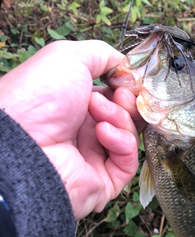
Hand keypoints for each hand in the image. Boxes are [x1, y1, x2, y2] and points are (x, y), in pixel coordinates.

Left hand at [0, 40, 144, 219]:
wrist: (22, 142)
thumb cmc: (38, 96)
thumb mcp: (69, 56)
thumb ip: (102, 55)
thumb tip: (126, 68)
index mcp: (75, 103)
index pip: (115, 96)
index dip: (126, 86)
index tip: (126, 79)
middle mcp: (84, 130)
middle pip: (127, 115)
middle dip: (127, 101)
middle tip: (118, 94)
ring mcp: (93, 156)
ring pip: (129, 136)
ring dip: (121, 118)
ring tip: (97, 111)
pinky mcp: (102, 181)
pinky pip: (127, 162)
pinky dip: (121, 142)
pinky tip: (102, 132)